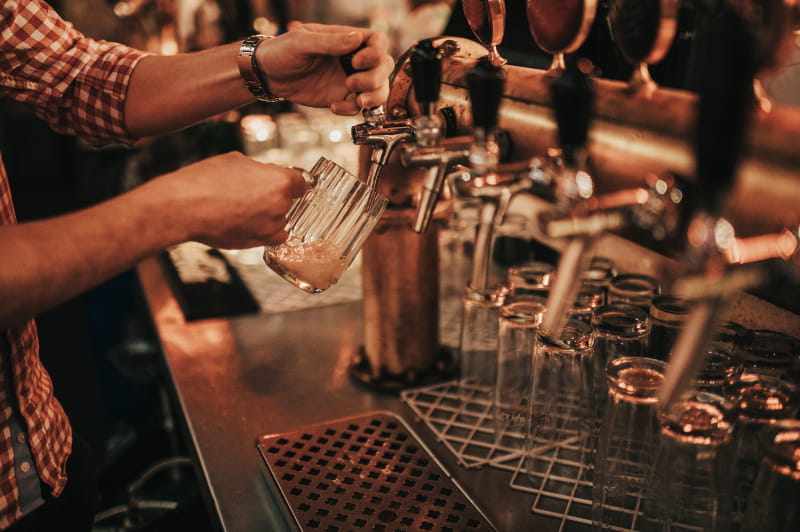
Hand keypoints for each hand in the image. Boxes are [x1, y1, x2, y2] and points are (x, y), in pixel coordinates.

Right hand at [157, 152, 306, 248]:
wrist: (184, 208)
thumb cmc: (205, 180)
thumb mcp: (237, 160)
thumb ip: (259, 169)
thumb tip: (266, 175)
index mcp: (280, 181)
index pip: (300, 182)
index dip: (290, 180)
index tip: (282, 180)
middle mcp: (280, 206)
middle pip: (288, 200)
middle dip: (274, 195)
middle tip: (251, 191)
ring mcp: (269, 227)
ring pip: (279, 219)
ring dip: (268, 214)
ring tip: (242, 206)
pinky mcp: (257, 243)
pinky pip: (270, 237)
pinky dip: (263, 230)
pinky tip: (245, 221)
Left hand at [257, 23, 393, 114]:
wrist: (269, 75)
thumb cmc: (282, 51)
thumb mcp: (302, 41)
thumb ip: (330, 41)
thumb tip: (356, 39)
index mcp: (347, 39)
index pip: (379, 42)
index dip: (375, 53)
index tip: (356, 61)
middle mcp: (353, 59)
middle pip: (384, 67)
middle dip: (375, 78)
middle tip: (351, 82)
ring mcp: (350, 79)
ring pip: (379, 89)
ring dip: (373, 97)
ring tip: (357, 101)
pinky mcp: (343, 97)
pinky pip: (359, 107)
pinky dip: (352, 110)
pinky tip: (335, 106)